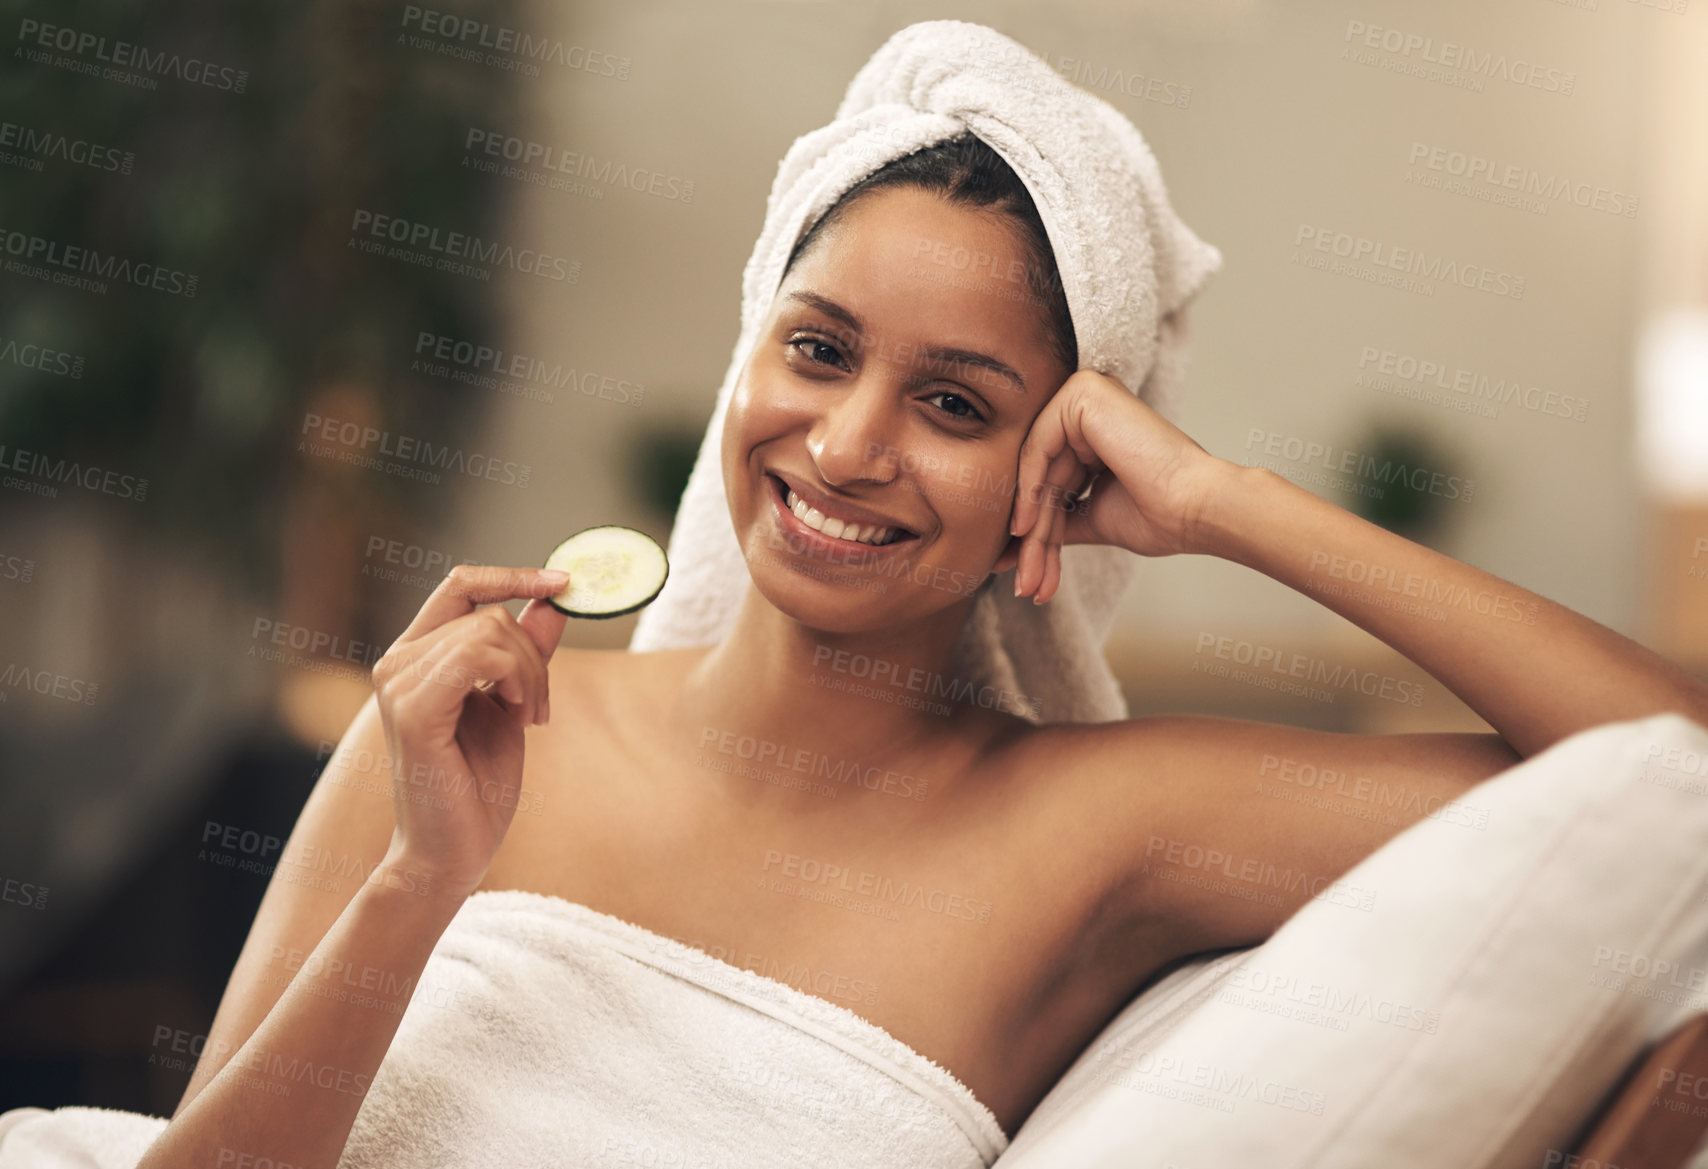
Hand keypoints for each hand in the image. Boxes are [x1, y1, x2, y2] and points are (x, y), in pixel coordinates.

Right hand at [370, 565, 568, 896]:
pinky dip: (516, 680)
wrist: (451, 854)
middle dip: (535, 655)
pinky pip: (480, 656)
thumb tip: (553, 600)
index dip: (513, 576)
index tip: (564, 583)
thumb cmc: (476, 786)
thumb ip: (526, 653)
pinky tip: (518, 717)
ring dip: (531, 674)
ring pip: (490, 631)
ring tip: (530, 718)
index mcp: (416, 657)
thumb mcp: (513, 704)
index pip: (460, 584)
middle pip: (489, 612)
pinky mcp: (413, 710)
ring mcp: (398, 684)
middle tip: (540, 709)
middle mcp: (397, 663)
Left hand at [999, 370, 1226, 604]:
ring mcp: (1084, 395)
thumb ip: (1055, 520)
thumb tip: (1013, 550)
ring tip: (1028, 576)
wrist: (1197, 507)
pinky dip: (1028, 490)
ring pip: (1037, 471)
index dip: (1036, 533)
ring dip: (1030, 529)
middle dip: (1033, 540)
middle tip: (1026, 587)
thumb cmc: (1161, 514)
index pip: (1050, 484)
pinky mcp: (1083, 394)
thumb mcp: (1094, 517)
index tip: (1025, 577)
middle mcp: (1087, 408)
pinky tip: (1025, 529)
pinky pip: (1039, 447)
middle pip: (1042, 481)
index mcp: (1093, 432)